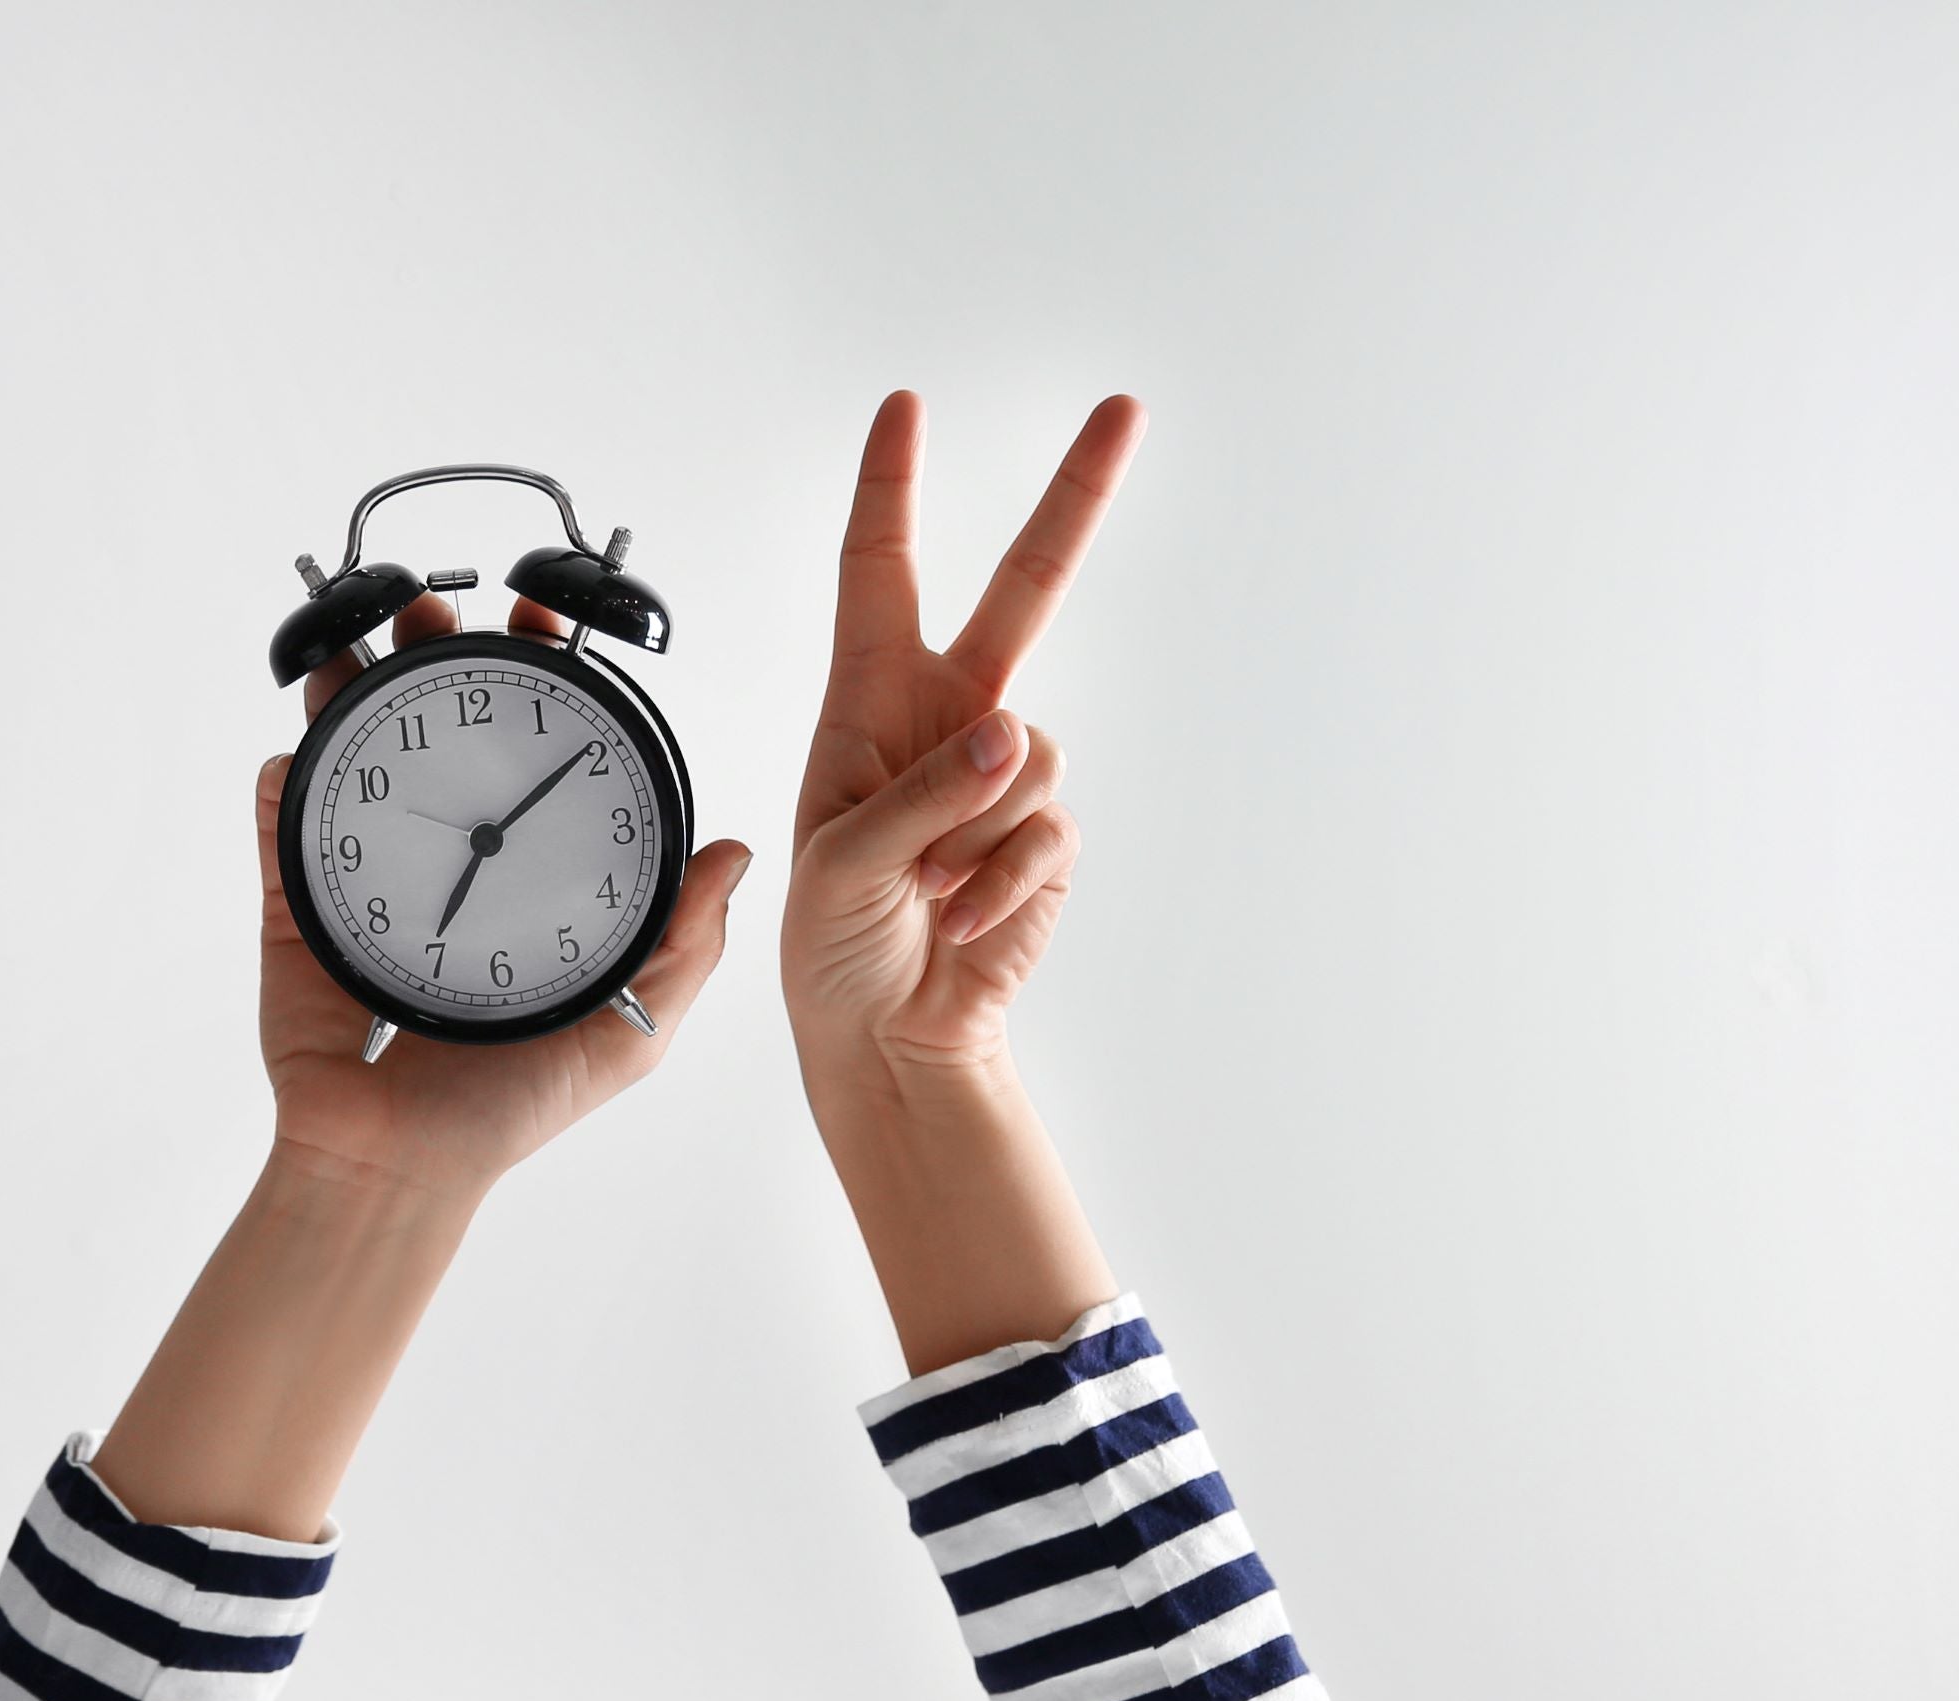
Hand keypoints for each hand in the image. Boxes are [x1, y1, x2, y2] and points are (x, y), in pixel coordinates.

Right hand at [256, 591, 755, 1208]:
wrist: (403, 1166)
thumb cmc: (513, 1109)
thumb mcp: (630, 1030)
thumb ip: (686, 947)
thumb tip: (733, 854)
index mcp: (525, 867)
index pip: (536, 744)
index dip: (543, 674)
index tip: (548, 617)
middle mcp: (449, 852)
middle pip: (439, 724)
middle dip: (437, 653)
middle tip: (440, 614)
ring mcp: (366, 872)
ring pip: (353, 752)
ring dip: (348, 688)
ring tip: (354, 650)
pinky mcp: (298, 904)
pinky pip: (279, 827)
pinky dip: (278, 783)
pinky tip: (290, 758)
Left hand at [782, 391, 1142, 1080]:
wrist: (887, 1035)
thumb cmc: (834, 943)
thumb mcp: (843, 862)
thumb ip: (923, 794)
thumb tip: (1012, 735)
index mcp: (867, 703)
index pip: (878, 574)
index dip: (890, 489)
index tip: (904, 408)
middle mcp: (945, 720)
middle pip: (1025, 589)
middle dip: (1076, 498)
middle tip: (1124, 409)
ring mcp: (1003, 775)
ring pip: (1032, 752)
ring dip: (975, 834)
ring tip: (927, 890)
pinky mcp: (1046, 837)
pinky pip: (1050, 830)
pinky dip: (1003, 884)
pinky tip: (963, 920)